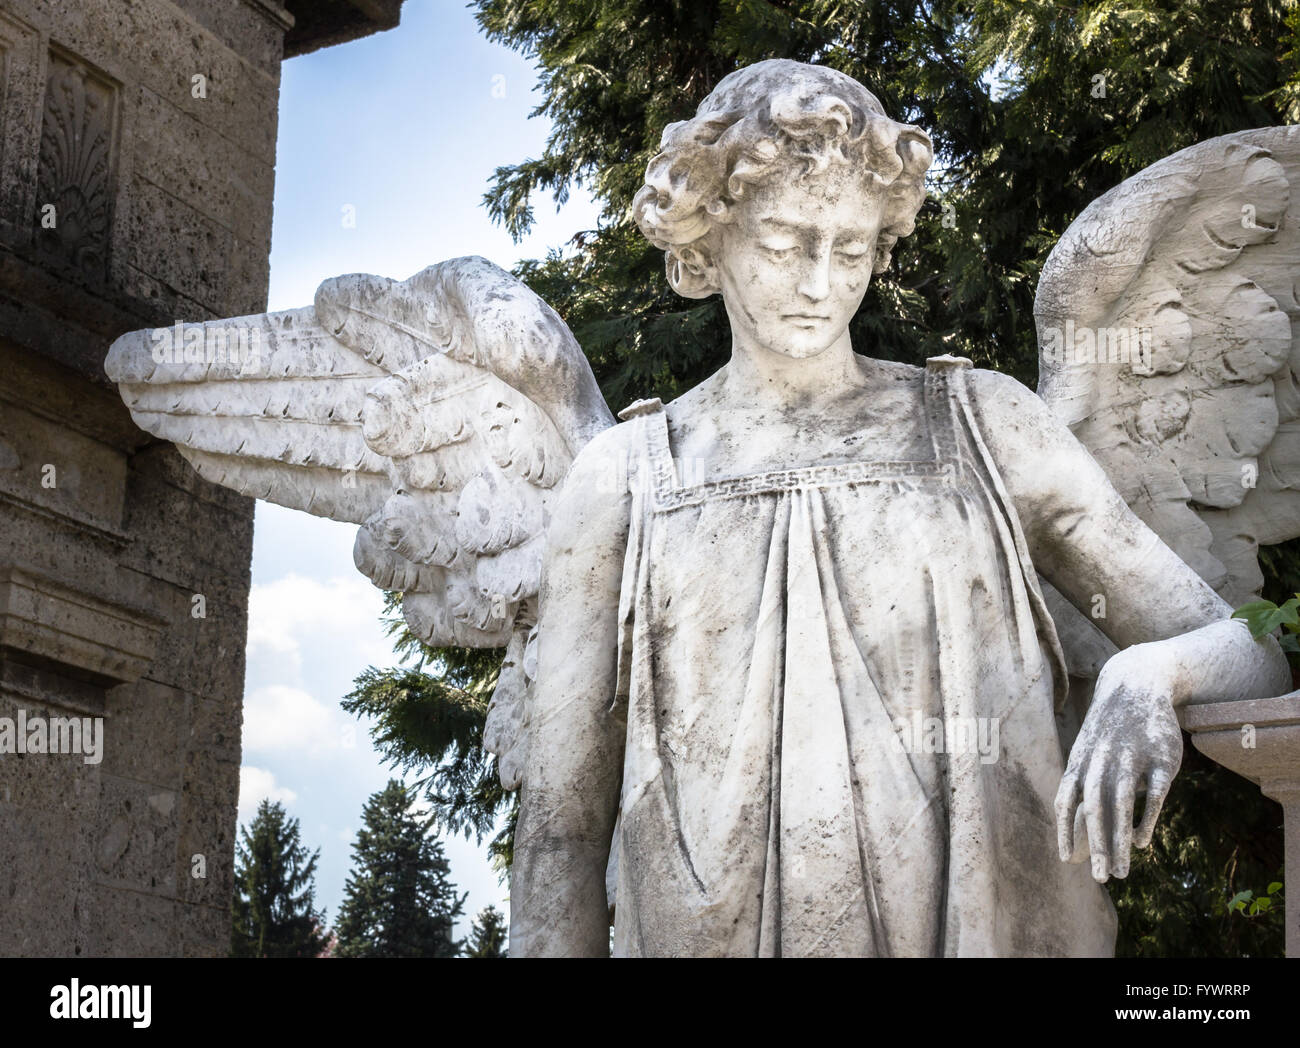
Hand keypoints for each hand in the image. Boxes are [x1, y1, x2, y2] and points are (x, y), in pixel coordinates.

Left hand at [1054, 647, 1182, 881]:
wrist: (1136, 684)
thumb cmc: (1109, 733)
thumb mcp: (1090, 756)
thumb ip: (1082, 792)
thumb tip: (1073, 834)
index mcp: (1081, 761)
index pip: (1066, 799)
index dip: (1065, 829)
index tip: (1066, 861)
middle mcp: (1102, 759)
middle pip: (1095, 806)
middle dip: (1097, 844)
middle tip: (1101, 879)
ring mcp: (1131, 756)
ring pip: (1121, 801)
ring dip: (1120, 838)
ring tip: (1121, 871)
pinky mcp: (1162, 756)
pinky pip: (1153, 791)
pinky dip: (1146, 817)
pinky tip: (1143, 843)